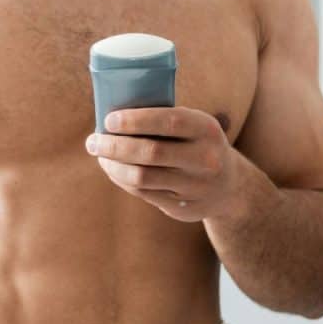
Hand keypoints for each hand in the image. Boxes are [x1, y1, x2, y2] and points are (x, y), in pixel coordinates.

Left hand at [85, 107, 248, 222]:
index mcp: (207, 129)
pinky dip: (122, 179)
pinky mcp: (184, 207)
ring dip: (113, 166)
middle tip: (92, 140)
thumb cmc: (196, 144)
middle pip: (150, 152)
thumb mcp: (193, 126)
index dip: (135, 120)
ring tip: (99, 155)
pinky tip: (113, 169)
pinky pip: (143, 193)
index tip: (108, 120)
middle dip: (114, 145)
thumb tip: (111, 116)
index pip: (169, 121)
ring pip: (142, 177)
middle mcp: (205, 159)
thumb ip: (162, 119)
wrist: (230, 187)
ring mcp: (196, 187)